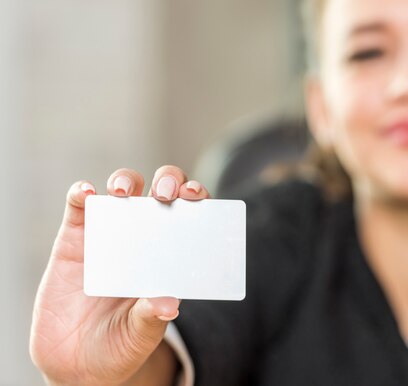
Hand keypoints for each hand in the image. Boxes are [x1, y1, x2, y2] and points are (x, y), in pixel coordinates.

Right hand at [30, 166, 209, 385]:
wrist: (76, 363)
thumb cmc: (120, 344)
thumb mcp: (140, 335)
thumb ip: (152, 317)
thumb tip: (170, 304)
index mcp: (170, 254)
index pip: (191, 214)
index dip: (197, 198)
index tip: (197, 196)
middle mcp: (144, 236)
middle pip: (161, 191)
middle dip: (168, 180)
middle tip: (165, 193)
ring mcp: (109, 234)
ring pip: (122, 189)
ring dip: (125, 180)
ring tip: (123, 192)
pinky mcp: (74, 239)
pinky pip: (78, 206)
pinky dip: (80, 193)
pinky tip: (84, 193)